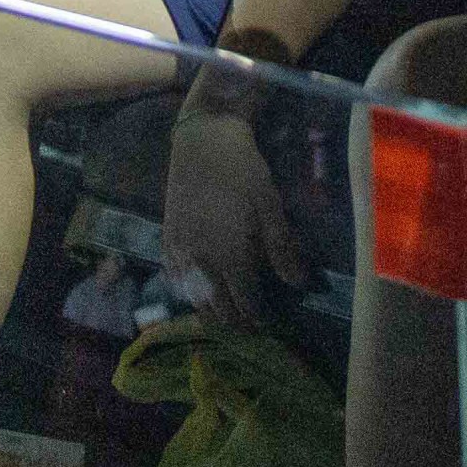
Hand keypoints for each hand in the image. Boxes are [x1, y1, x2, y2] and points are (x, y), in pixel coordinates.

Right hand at [161, 108, 305, 327]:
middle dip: (236, 322)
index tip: (270, 326)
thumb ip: (281, 248)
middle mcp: (202, 261)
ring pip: (194, 299)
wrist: (203, 140)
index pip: (246, 303)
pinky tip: (196, 292)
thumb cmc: (242, 170)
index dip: (259, 319)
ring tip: (226, 315)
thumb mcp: (270, 206)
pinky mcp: (167, 239)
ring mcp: (181, 251)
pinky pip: (174, 279)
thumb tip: (298, 284)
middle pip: (218, 308)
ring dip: (211, 312)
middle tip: (250, 326)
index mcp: (230, 256)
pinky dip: (187, 293)